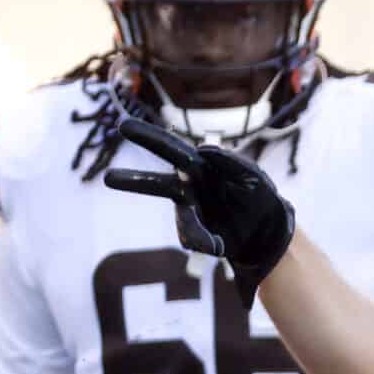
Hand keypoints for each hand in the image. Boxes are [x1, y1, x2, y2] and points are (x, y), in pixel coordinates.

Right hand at [101, 117, 296, 307]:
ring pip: (183, 223)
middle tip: (107, 178)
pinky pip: (195, 239)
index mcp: (200, 166)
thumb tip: (206, 149)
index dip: (147, 138)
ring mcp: (190, 212)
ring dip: (195, 234)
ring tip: (215, 246)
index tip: (123, 127)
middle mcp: (188, 188)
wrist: (266, 230)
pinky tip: (222, 246)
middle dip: (133, 181)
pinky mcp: (196, 234)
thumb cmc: (260, 196)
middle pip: (157, 185)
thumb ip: (232, 161)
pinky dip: (208, 242)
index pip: (171, 149)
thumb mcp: (254, 177)